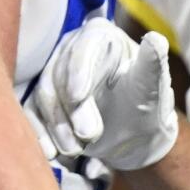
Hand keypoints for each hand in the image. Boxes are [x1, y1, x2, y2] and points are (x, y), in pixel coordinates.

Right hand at [30, 20, 177, 171]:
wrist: (133, 133)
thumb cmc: (146, 104)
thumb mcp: (151, 86)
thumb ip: (152, 64)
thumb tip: (157, 39)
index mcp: (99, 36)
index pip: (83, 49)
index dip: (78, 71)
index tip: (78, 96)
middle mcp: (71, 49)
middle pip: (59, 75)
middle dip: (71, 109)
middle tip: (88, 136)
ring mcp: (53, 74)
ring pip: (44, 95)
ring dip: (57, 125)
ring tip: (75, 150)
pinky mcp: (44, 100)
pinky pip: (33, 113)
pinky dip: (39, 133)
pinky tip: (48, 152)